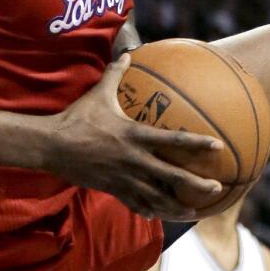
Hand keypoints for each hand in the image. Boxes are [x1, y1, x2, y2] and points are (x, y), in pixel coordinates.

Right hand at [42, 54, 223, 219]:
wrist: (52, 146)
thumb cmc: (77, 118)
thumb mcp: (98, 94)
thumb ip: (115, 75)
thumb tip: (126, 55)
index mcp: (134, 135)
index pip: (173, 140)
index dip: (197, 143)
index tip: (217, 146)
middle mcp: (134, 159)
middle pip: (172, 176)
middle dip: (196, 185)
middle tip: (217, 189)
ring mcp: (124, 178)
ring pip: (157, 198)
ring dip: (177, 206)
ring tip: (195, 212)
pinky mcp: (112, 189)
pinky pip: (135, 204)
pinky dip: (150, 211)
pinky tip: (160, 215)